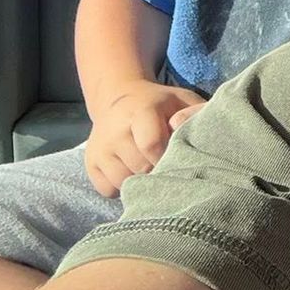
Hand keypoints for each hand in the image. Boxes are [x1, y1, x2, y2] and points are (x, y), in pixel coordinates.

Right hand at [84, 81, 206, 197]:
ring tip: (151, 169)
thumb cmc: (161, 105)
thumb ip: (195, 115)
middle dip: (158, 172)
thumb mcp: (182, 100)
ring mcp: (100, 148)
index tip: (178, 158)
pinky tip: (133, 173)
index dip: (167, 157)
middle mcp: (115, 129)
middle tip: (168, 167)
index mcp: (141, 110)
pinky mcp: (90, 163)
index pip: (151, 144)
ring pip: (123, 181)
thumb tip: (200, 137)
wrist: (119, 99)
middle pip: (139, 167)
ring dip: (141, 182)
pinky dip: (122, 188)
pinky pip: (108, 190)